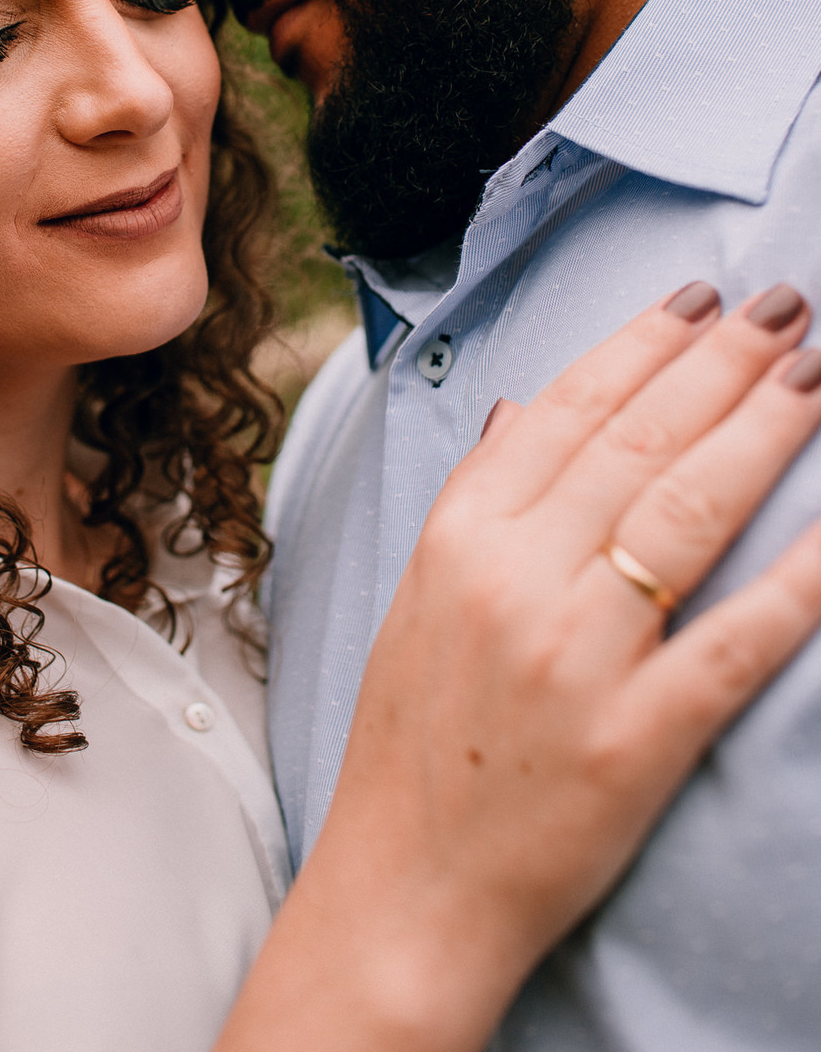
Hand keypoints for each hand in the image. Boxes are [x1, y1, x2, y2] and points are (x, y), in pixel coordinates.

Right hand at [219, 284, 820, 1050]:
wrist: (407, 888)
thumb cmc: (413, 739)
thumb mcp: (418, 597)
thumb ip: (472, 494)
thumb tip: (523, 409)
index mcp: (461, 538)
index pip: (568, 410)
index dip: (642, 344)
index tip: (700, 299)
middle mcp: (516, 580)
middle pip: (639, 443)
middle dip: (722, 364)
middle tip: (784, 310)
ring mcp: (578, 658)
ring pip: (689, 512)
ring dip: (763, 430)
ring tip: (813, 375)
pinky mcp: (637, 739)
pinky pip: (735, 639)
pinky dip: (797, 577)